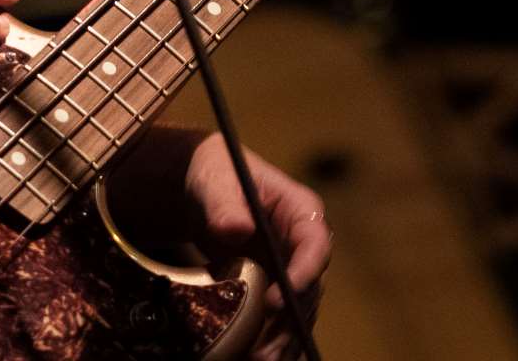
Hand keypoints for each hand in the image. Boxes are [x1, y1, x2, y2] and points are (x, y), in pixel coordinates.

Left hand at [135, 131, 330, 360]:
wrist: (203, 191)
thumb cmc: (214, 174)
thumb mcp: (214, 180)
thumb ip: (223, 202)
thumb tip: (237, 227)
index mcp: (301, 210)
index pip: (315, 244)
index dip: (303, 274)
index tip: (276, 301)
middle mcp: (304, 244)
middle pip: (309, 287)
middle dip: (290, 321)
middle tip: (265, 351)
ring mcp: (292, 268)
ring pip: (298, 310)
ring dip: (283, 340)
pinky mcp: (275, 287)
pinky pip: (281, 319)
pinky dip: (272, 340)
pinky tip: (257, 358)